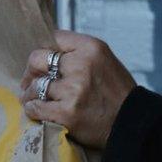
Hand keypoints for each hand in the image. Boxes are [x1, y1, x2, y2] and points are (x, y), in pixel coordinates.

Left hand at [19, 31, 135, 148]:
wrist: (131, 123)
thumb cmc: (116, 92)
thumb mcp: (104, 61)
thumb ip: (79, 53)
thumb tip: (48, 52)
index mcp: (91, 48)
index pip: (55, 38)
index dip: (45, 50)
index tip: (42, 61)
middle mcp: (81, 66)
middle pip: (37, 59)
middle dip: (30, 70)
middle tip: (29, 80)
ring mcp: (73, 90)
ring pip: (35, 86)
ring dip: (30, 93)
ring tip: (31, 98)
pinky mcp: (66, 113)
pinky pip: (36, 107)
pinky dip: (32, 109)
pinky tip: (34, 110)